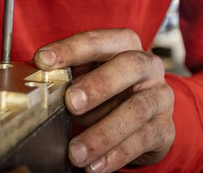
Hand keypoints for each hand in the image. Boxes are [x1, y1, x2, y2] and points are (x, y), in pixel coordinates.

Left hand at [34, 29, 174, 171]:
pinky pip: (143, 140)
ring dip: (103, 133)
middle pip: (129, 66)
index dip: (71, 49)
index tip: (43, 60)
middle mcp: (148, 66)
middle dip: (98, 85)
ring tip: (76, 151)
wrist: (145, 119)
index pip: (99, 41)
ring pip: (137, 110)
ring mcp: (160, 97)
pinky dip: (116, 155)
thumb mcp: (89, 77)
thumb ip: (69, 76)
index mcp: (125, 45)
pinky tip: (95, 165)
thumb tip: (37, 81)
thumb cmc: (110, 92)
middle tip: (71, 103)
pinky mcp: (165, 128)